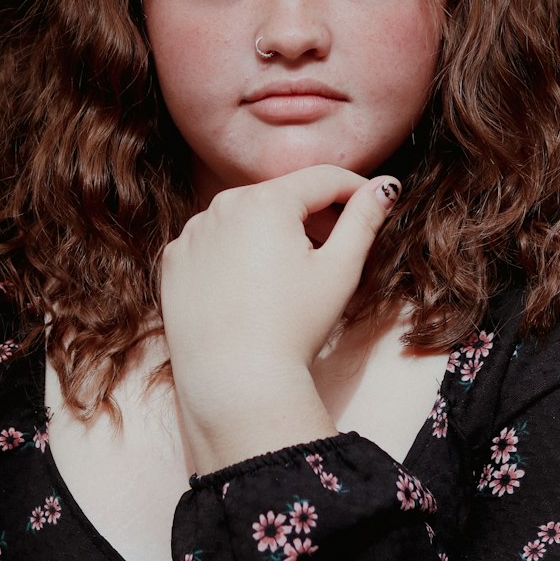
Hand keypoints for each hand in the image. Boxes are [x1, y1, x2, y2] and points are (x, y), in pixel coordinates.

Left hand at [161, 165, 399, 472]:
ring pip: (244, 218)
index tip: (372, 202)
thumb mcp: (340, 269)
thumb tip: (385, 186)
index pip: (322, 179)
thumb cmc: (294, 326)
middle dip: (311, 215)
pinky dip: (233, 253)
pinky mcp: (173, 260)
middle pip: (281, 197)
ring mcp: (192, 232)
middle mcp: (222, 204)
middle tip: (334, 247)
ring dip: (270, 233)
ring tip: (289, 275)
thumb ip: (364, 219)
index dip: (354, 188)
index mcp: (266, 200)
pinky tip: (249, 288)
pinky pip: (212, 243)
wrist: (234, 382)